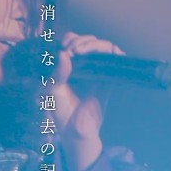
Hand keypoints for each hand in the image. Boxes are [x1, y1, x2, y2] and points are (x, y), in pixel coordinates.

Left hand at [52, 32, 122, 170]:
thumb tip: (63, 54)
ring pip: (102, 46)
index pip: (73, 41)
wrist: (76, 131)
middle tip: (72, 50)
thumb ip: (58, 73)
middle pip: (88, 40)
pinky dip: (114, 52)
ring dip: (93, 44)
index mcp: (69, 65)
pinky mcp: (110, 79)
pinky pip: (117, 60)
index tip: (64, 47)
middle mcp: (84, 65)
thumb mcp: (53, 90)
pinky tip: (106, 53)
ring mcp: (98, 71)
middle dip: (80, 40)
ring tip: (80, 52)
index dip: (70, 38)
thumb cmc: (62, 111)